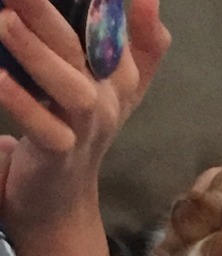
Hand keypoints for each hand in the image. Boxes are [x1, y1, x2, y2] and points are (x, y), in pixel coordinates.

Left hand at [0, 0, 170, 255]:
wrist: (59, 200)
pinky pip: (44, 128)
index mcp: (123, 78)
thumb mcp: (111, 86)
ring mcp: (86, 130)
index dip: (124, 8)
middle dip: (55, 14)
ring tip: (5, 21)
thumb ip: (137, 43)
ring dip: (39, 54)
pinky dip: (21, 102)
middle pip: (95, 50)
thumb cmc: (76, 131)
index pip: (134, 33)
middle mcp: (109, 100)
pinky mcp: (59, 156)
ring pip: (72, 89)